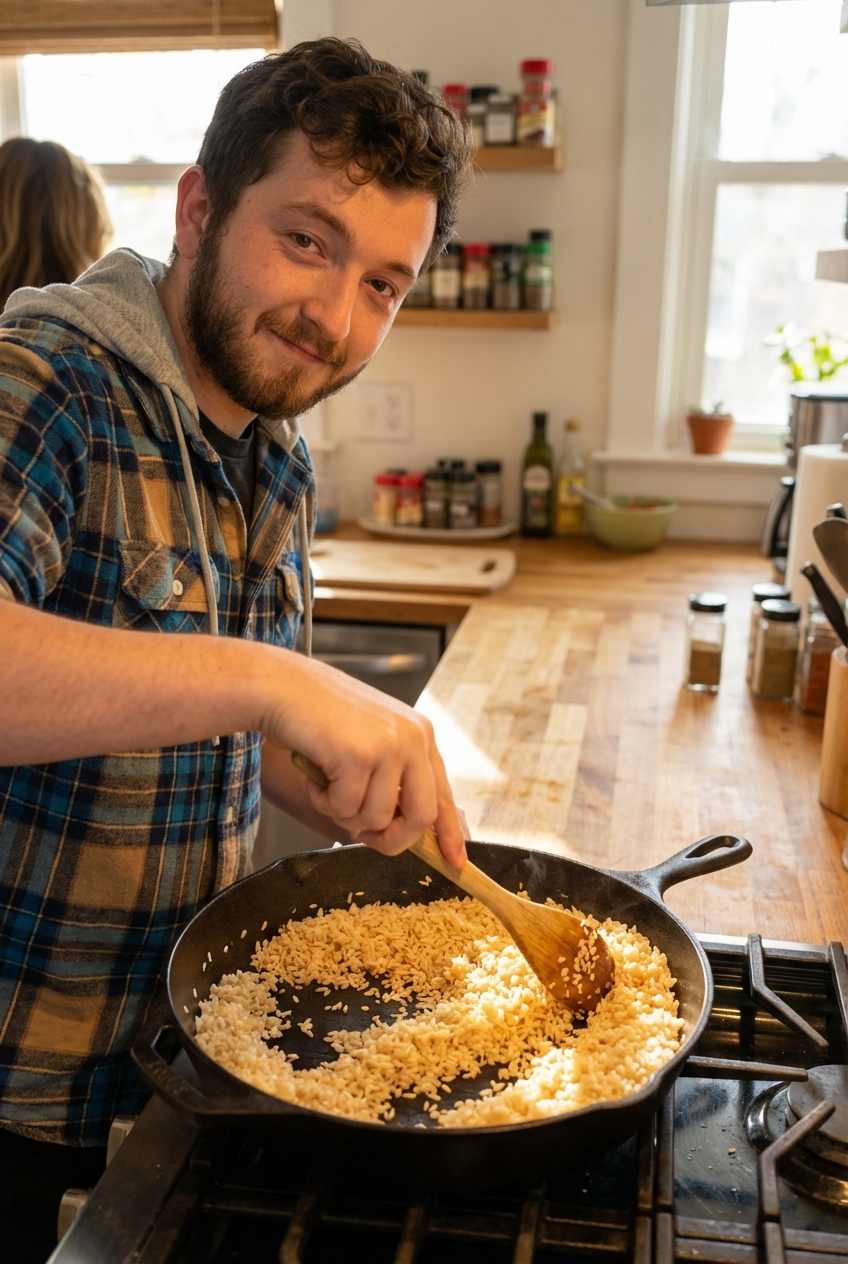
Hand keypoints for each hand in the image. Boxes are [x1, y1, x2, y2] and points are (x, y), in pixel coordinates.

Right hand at [262, 653, 466, 866]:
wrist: (282, 686)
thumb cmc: (319, 716)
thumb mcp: (371, 741)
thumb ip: (393, 776)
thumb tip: (405, 829)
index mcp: (420, 734)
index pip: (442, 794)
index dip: (448, 832)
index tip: (454, 860)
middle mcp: (413, 738)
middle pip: (421, 816)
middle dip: (392, 839)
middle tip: (366, 837)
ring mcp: (388, 746)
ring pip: (377, 818)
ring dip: (344, 814)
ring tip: (327, 784)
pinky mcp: (359, 756)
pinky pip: (345, 809)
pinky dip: (323, 802)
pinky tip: (315, 776)